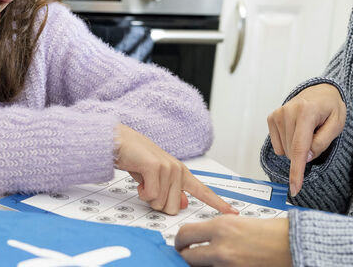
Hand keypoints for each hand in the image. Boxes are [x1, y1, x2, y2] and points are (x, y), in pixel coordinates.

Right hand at [115, 124, 237, 215]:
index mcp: (182, 173)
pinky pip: (150, 196)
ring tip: (143, 181)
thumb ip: (171, 191)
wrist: (119, 141)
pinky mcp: (155, 168)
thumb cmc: (136, 158)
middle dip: (158, 204)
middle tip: (149, 188)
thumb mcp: (156, 179)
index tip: (233, 212)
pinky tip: (139, 179)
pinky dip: (141, 192)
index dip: (218, 203)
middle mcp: (178, 171)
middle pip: (174, 208)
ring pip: (161, 203)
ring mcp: (168, 168)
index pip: (203, 192)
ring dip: (147, 197)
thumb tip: (182, 204)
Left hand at [175, 216, 290, 266]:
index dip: (180, 241)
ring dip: (203, 264)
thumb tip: (201, 238)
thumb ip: (217, 230)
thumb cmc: (272, 232)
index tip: (182, 244)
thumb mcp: (239, 222)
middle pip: (187, 256)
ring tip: (210, 260)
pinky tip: (223, 265)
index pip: (185, 234)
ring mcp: (227, 265)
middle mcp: (221, 246)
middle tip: (189, 255)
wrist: (294, 245)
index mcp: (221, 226)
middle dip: (187, 256)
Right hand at [266, 83, 345, 196]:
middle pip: (293, 152)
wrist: (321, 92)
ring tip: (308, 132)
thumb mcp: (337, 125)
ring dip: (297, 149)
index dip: (297, 171)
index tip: (295, 188)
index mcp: (307, 112)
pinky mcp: (272, 118)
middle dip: (305, 155)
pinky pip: (278, 146)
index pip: (300, 148)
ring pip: (285, 151)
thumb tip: (305, 158)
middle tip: (317, 137)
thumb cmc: (330, 108)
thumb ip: (322, 142)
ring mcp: (278, 114)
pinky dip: (288, 145)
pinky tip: (297, 132)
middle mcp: (288, 111)